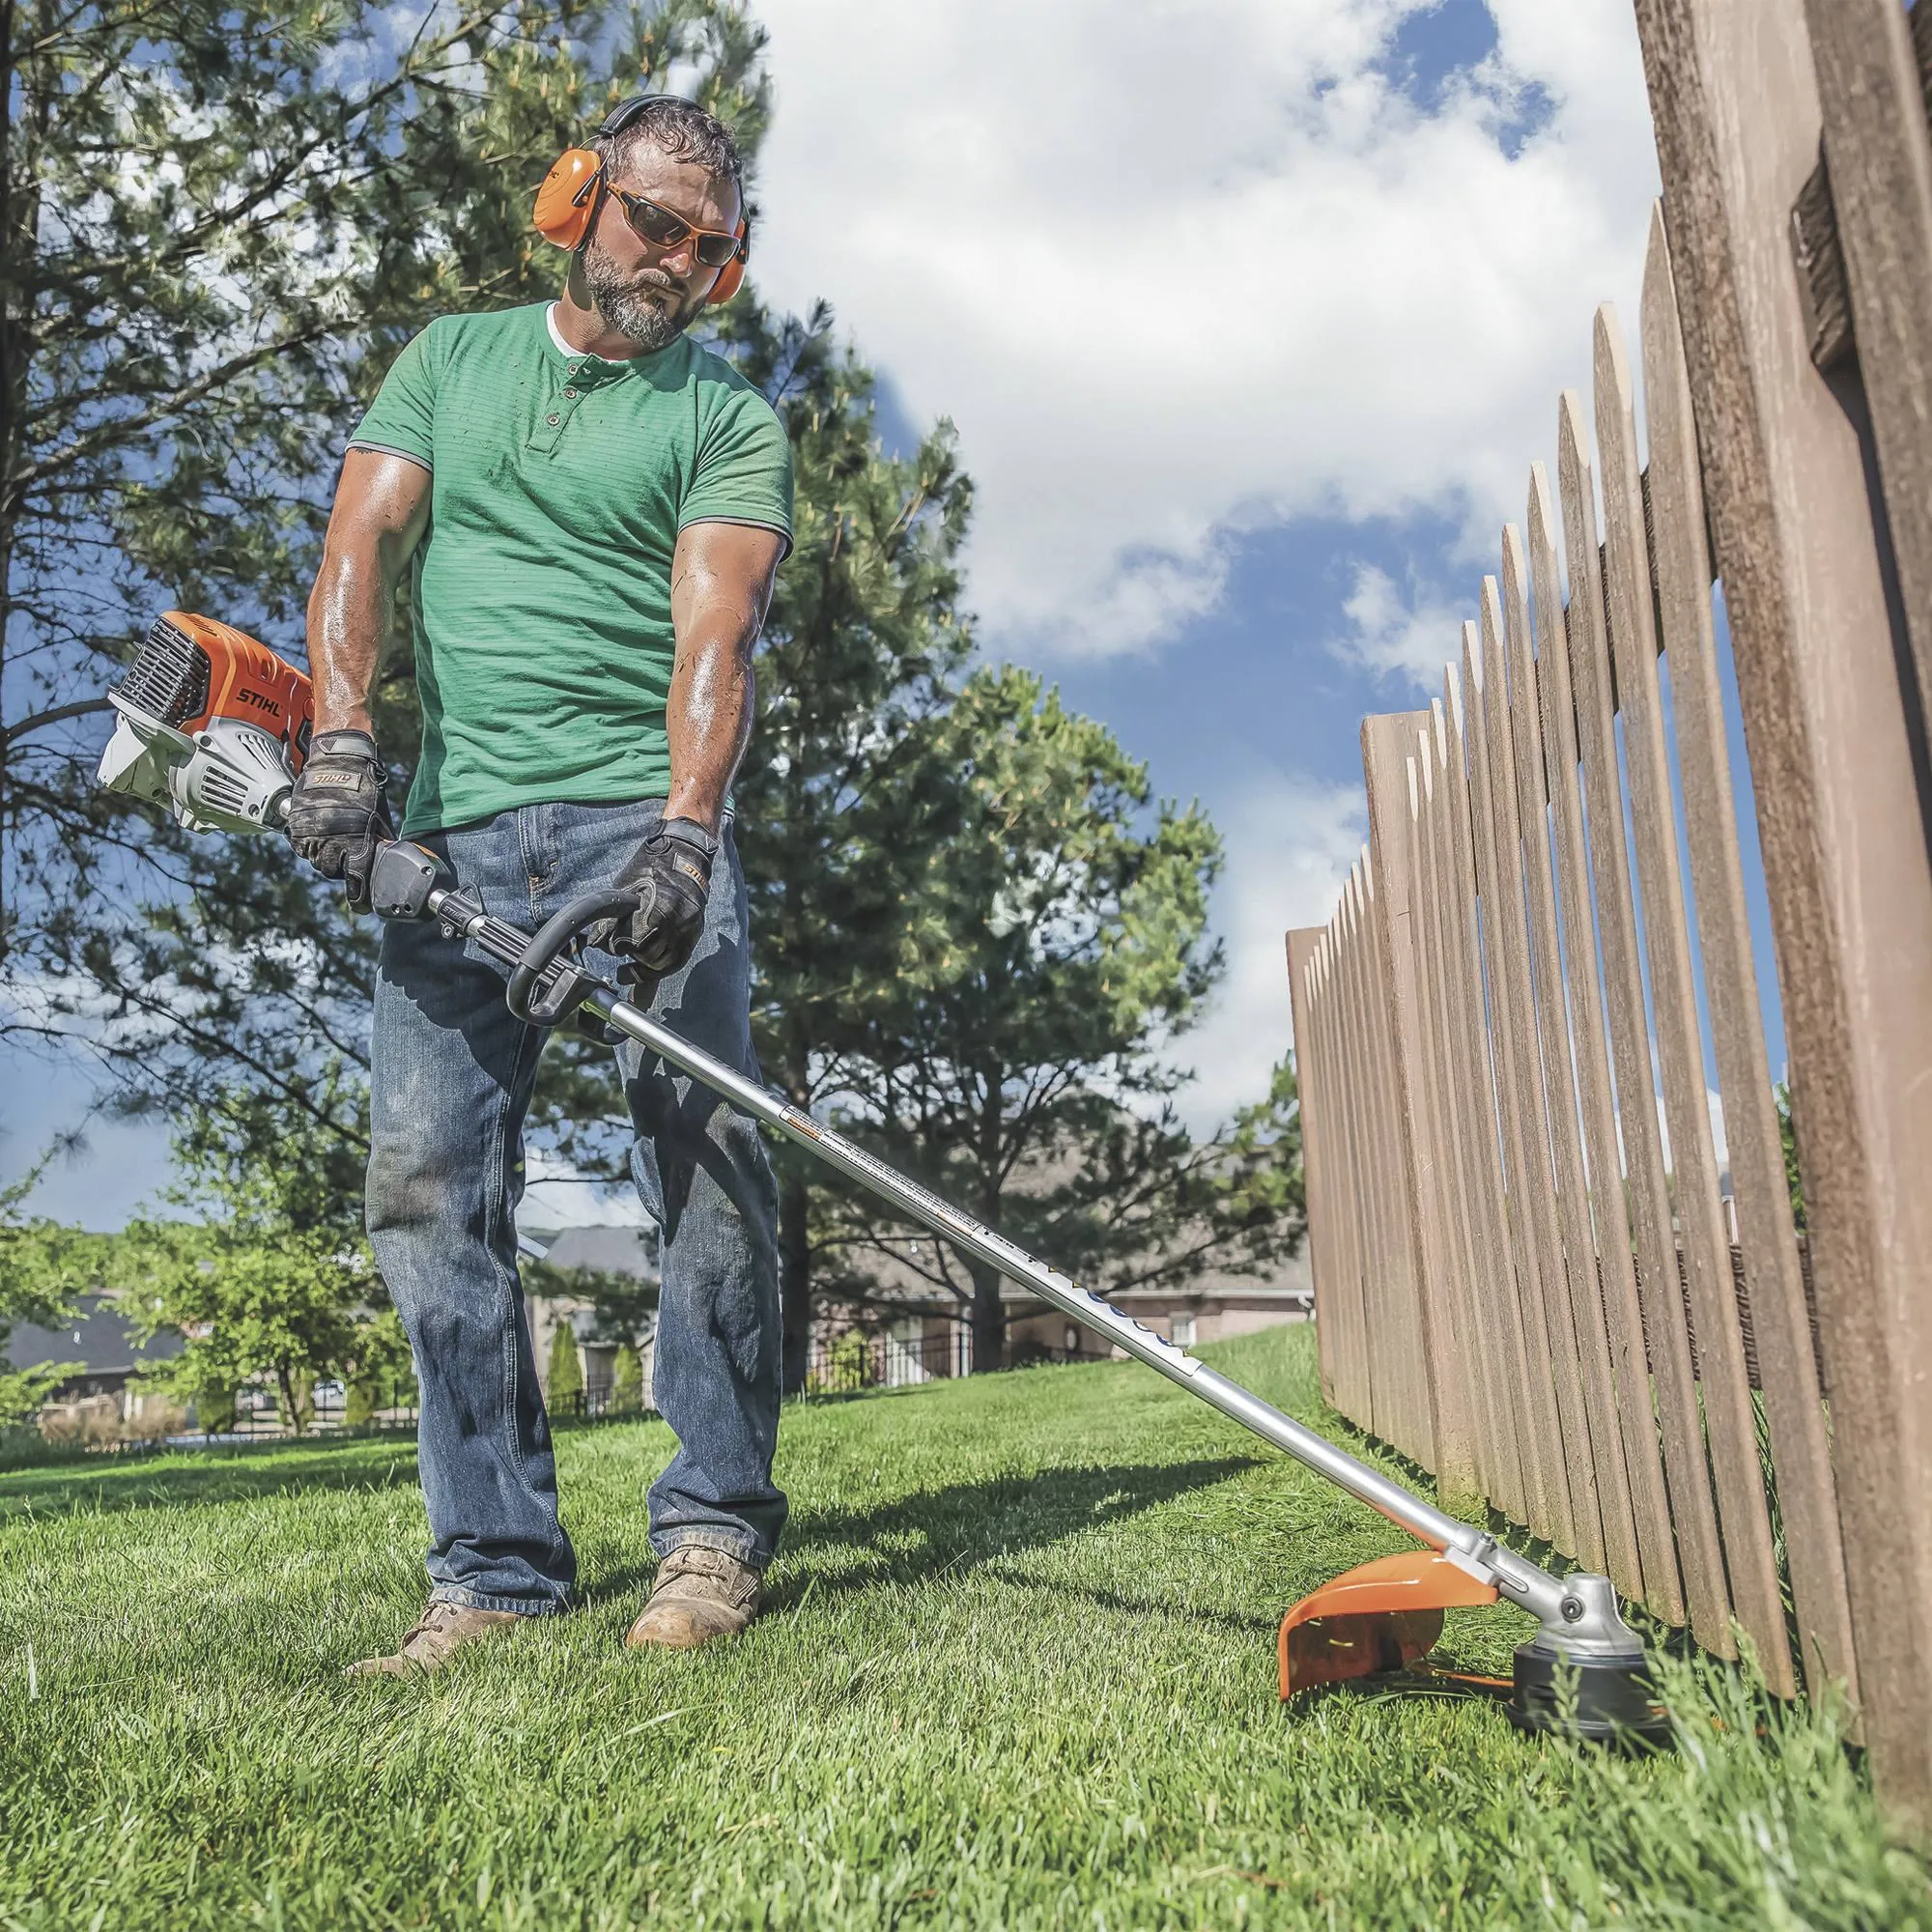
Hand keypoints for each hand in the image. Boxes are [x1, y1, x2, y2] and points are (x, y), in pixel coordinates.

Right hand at [285, 729, 395, 912]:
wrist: (338, 761)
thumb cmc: (365, 789)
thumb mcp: (380, 819)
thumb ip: (379, 843)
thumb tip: (387, 862)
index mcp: (355, 843)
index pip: (356, 880)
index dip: (359, 895)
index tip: (361, 905)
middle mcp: (330, 842)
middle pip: (331, 871)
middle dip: (340, 868)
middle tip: (347, 858)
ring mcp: (310, 833)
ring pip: (314, 859)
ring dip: (324, 855)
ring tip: (334, 839)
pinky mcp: (295, 825)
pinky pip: (301, 845)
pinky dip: (310, 843)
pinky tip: (321, 832)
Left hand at [604, 818, 716, 978]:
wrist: (685, 856)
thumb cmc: (651, 869)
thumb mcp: (624, 889)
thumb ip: (610, 918)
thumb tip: (596, 943)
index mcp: (656, 908)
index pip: (632, 943)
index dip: (617, 946)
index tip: (613, 944)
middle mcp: (676, 920)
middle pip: (647, 955)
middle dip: (633, 952)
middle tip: (625, 945)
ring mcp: (688, 928)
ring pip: (663, 963)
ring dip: (647, 960)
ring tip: (638, 950)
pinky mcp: (695, 933)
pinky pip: (677, 962)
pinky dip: (660, 967)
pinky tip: (648, 966)